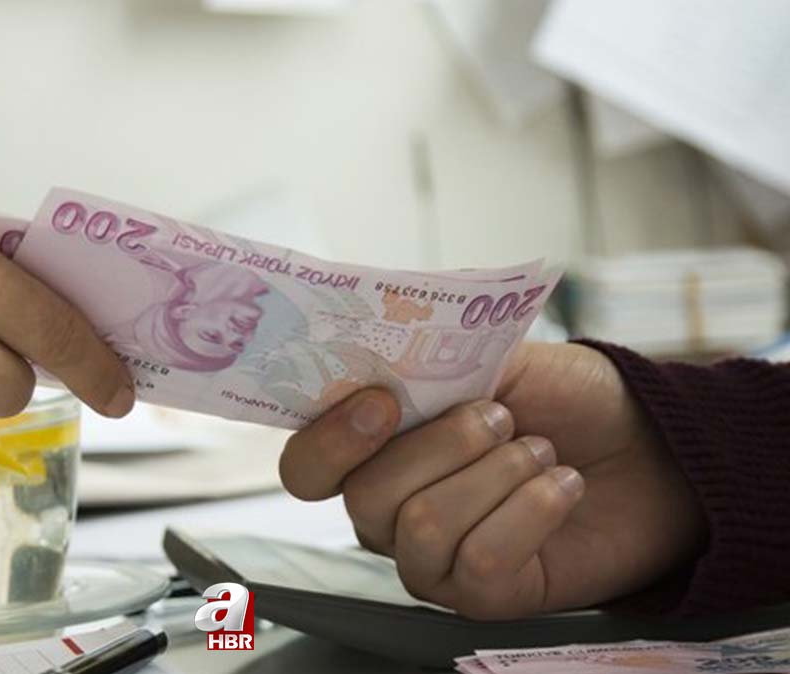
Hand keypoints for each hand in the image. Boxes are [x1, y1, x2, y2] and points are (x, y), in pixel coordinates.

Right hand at [279, 342, 705, 619]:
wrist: (649, 445)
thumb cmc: (566, 399)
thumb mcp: (494, 357)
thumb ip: (430, 358)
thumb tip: (380, 353)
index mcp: (376, 450)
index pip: (306, 469)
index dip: (329, 440)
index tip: (383, 401)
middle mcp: (390, 512)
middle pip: (366, 496)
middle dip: (444, 444)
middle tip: (502, 417)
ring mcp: (432, 560)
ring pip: (421, 527)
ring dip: (495, 474)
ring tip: (541, 452)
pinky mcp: (483, 597)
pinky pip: (480, 560)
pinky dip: (531, 510)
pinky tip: (562, 486)